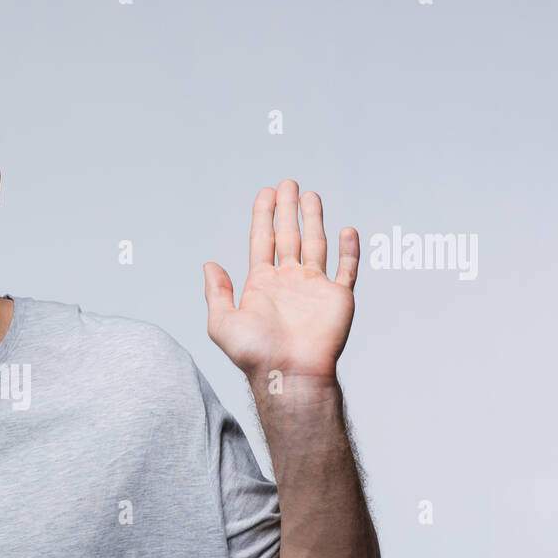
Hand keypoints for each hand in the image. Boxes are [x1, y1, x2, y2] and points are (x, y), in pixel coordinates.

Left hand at [202, 179, 358, 387]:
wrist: (288, 374)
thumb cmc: (254, 354)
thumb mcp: (220, 322)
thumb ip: (216, 291)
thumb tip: (208, 265)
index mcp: (261, 284)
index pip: (262, 240)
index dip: (263, 216)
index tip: (265, 193)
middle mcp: (288, 282)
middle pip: (288, 235)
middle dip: (287, 209)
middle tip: (287, 183)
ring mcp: (314, 287)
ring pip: (315, 244)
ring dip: (313, 219)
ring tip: (310, 195)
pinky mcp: (338, 297)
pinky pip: (346, 269)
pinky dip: (349, 250)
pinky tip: (346, 230)